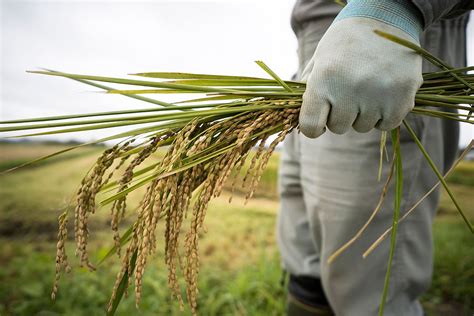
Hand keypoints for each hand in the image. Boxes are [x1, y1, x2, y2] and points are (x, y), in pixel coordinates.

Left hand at [299, 0, 423, 137]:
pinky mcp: (403, 99)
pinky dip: (384, 114)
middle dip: (340, 114)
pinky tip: (383, 93)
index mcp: (325, 79)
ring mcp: (379, 96)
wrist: (386, 17)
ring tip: (367, 86)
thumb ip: (308, 90)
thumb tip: (300, 118)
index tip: (319, 119)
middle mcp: (351, 90)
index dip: (313, 126)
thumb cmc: (346, 41)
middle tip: (347, 91)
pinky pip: (386, 125)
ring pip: (363, 126)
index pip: (311, 126)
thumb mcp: (320, 59)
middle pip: (338, 127)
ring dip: (363, 113)